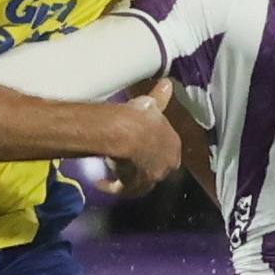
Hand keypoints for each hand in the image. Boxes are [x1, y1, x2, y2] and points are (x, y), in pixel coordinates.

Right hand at [101, 80, 181, 195]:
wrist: (127, 133)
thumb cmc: (140, 117)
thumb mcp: (151, 105)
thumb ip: (159, 98)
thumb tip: (167, 84)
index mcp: (174, 145)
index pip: (166, 151)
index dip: (152, 147)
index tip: (141, 144)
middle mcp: (167, 165)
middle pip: (156, 168)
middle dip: (144, 165)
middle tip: (128, 159)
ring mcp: (151, 178)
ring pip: (140, 180)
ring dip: (128, 176)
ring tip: (114, 171)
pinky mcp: (134, 187)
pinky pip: (123, 190)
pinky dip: (111, 186)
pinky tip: (101, 182)